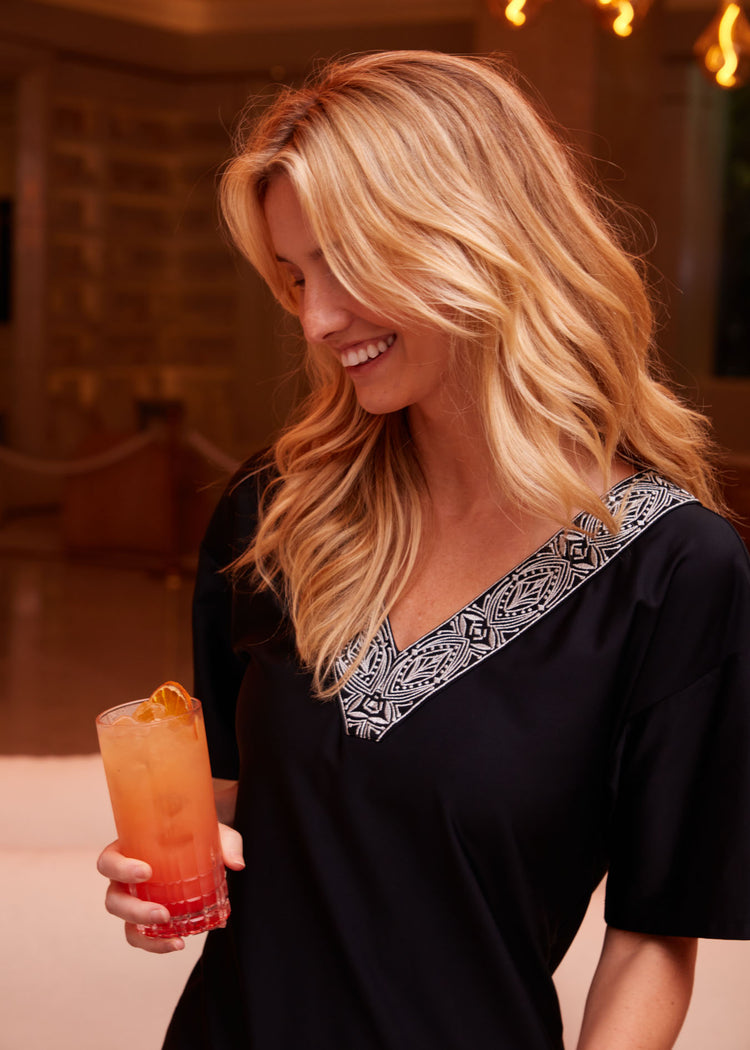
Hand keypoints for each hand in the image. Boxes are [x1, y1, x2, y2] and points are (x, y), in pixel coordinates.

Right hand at [97, 824, 244, 953]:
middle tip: (163, 913)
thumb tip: (236, 864)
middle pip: (114, 899)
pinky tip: (178, 943)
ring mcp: (135, 900)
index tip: (147, 871)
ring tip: (174, 935)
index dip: (120, 869)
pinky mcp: (147, 918)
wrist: (205, 845)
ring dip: (145, 932)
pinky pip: (143, 936)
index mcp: (130, 850)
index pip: (109, 861)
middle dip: (134, 910)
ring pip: (125, 922)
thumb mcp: (214, 832)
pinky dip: (157, 943)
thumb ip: (227, 844)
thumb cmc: (199, 834)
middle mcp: (125, 878)